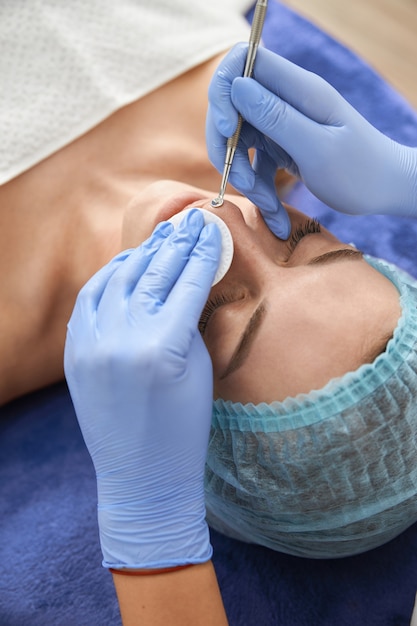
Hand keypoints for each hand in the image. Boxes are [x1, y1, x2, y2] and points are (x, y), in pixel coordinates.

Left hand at [64, 209, 220, 568]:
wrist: (141, 475)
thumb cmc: (184, 427)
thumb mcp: (200, 369)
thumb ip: (190, 319)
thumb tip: (188, 278)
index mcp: (162, 347)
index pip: (188, 282)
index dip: (204, 252)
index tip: (212, 228)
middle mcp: (122, 340)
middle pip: (154, 274)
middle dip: (176, 243)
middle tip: (191, 221)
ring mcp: (92, 345)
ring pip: (118, 280)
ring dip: (143, 254)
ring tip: (163, 236)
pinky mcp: (75, 353)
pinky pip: (91, 299)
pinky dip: (110, 277)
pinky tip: (127, 264)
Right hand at [207, 43, 416, 219]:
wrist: (385, 190)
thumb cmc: (361, 170)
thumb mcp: (317, 147)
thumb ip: (276, 116)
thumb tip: (236, 87)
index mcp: (298, 89)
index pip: (243, 61)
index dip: (223, 90)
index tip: (226, 127)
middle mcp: (286, 101)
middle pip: (231, 106)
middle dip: (227, 146)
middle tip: (243, 181)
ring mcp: (282, 123)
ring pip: (239, 140)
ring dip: (243, 176)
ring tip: (268, 207)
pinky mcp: (281, 146)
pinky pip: (254, 163)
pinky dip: (259, 190)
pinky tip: (275, 218)